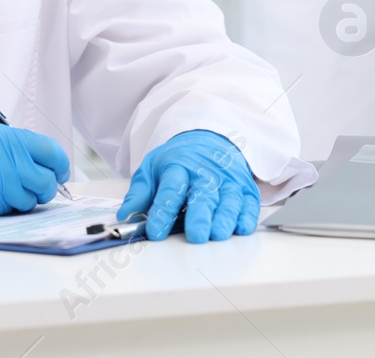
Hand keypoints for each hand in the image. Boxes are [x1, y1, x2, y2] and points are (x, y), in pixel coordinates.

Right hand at [0, 121, 69, 219]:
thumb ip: (7, 147)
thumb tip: (37, 164)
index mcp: (1, 136)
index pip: (50, 151)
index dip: (59, 165)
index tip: (58, 172)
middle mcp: (0, 158)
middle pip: (45, 182)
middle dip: (43, 189)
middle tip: (30, 189)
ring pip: (27, 202)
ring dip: (18, 202)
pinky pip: (3, 214)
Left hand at [117, 130, 259, 243]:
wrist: (211, 139)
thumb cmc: (180, 159)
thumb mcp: (153, 167)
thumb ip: (140, 192)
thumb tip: (125, 214)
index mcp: (179, 167)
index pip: (170, 189)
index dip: (162, 212)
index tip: (156, 232)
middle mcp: (206, 174)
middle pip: (203, 194)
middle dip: (200, 216)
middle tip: (196, 235)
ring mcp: (228, 181)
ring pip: (229, 200)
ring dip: (225, 218)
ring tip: (218, 234)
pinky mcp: (245, 189)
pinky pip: (249, 204)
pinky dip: (247, 216)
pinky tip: (242, 228)